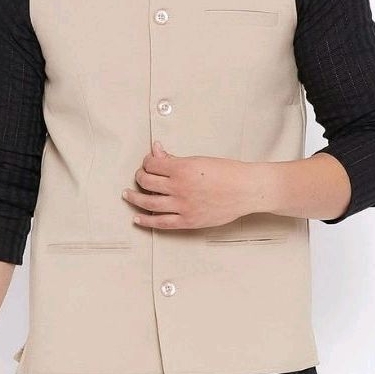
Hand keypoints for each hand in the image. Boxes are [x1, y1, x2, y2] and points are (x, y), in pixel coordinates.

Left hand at [121, 141, 256, 229]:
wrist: (246, 189)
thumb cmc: (227, 172)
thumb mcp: (198, 160)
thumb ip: (174, 159)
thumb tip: (156, 150)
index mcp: (182, 168)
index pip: (151, 164)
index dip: (147, 162)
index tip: (148, 162)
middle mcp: (179, 188)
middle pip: (147, 182)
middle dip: (140, 177)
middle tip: (139, 176)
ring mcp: (183, 206)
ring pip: (149, 203)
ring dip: (135, 198)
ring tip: (128, 195)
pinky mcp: (188, 221)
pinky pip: (161, 223)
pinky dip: (146, 221)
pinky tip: (137, 218)